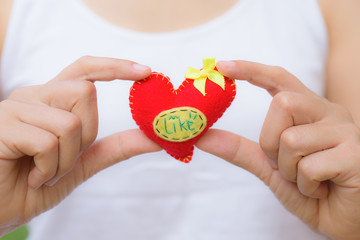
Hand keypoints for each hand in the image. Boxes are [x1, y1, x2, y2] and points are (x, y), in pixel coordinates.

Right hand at [0, 56, 160, 235]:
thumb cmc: (33, 184)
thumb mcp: (82, 163)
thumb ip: (116, 147)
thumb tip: (155, 138)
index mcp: (51, 101)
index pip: (85, 69)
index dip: (116, 66)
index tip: (146, 72)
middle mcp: (34, 96)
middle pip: (86, 92)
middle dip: (86, 134)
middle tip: (63, 158)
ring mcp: (16, 107)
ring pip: (71, 122)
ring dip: (66, 160)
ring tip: (43, 172)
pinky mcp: (3, 125)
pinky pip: (49, 143)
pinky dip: (48, 170)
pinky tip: (30, 176)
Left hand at [196, 60, 359, 239]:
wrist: (345, 221)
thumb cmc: (310, 190)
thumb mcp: (270, 167)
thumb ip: (239, 149)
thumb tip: (202, 136)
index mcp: (310, 111)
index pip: (280, 79)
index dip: (251, 70)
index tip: (222, 65)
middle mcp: (329, 112)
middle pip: (281, 103)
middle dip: (270, 142)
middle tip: (285, 165)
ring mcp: (345, 131)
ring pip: (291, 139)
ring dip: (288, 170)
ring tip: (308, 180)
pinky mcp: (355, 154)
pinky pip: (309, 167)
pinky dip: (305, 186)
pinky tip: (323, 189)